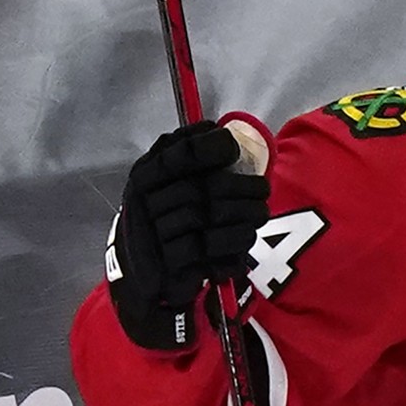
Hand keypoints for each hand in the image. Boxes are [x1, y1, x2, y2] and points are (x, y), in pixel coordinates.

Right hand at [106, 122, 270, 350]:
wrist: (142, 275)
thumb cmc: (163, 218)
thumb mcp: (165, 182)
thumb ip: (186, 154)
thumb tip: (221, 129)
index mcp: (145, 176)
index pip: (179, 154)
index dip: (208, 147)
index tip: (232, 145)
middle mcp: (145, 202)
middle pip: (207, 188)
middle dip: (244, 188)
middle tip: (263, 190)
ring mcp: (156, 235)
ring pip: (213, 217)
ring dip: (246, 215)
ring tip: (260, 214)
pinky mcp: (171, 264)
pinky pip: (213, 250)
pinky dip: (236, 244)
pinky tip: (246, 239)